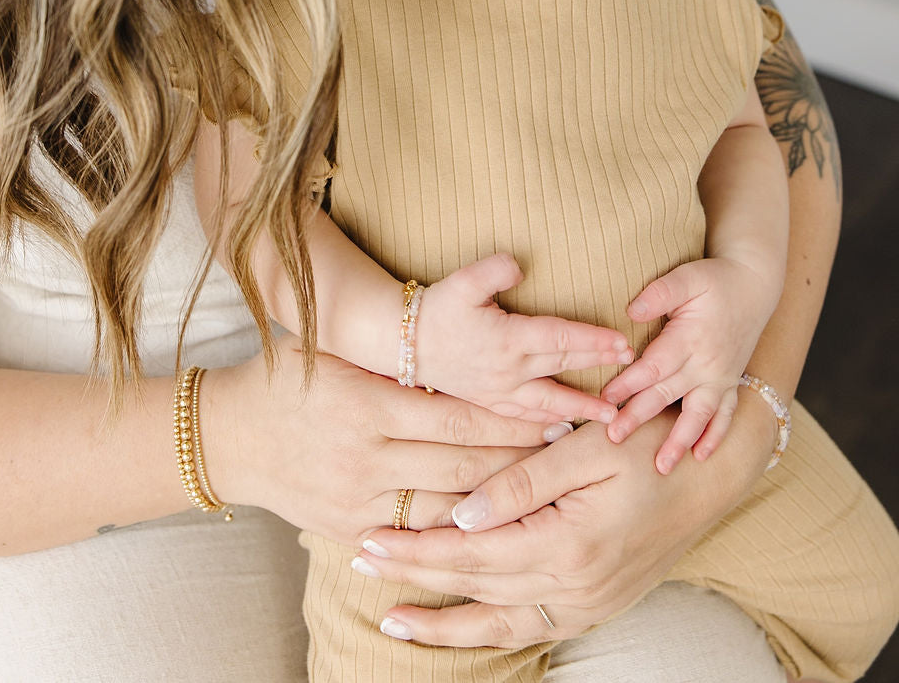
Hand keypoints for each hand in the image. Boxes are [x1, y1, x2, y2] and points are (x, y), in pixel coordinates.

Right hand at [204, 333, 554, 545]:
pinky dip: (458, 525)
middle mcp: (365, 457)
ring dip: (497, 496)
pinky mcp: (351, 529)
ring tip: (540, 485)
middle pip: (463, 462)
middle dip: (518, 458)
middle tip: (562, 449)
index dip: (509, 418)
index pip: (457, 415)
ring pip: (448, 504)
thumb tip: (461, 335)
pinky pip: (417, 530)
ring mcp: (358, 500)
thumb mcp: (334, 352)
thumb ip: (393, 356)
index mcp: (366, 405)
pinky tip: (490, 517)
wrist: (228, 438)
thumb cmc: (286, 378)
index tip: (551, 414)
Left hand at [351, 398, 773, 648]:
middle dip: (415, 578)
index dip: (417, 549)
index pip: (471, 552)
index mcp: (568, 543)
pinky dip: (489, 632)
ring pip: (500, 624)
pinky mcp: (597, 608)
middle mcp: (577, 586)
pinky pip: (531, 631)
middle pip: (476, 588)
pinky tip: (459, 627)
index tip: (370, 540)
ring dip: (445, 623)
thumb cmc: (648, 444)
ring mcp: (589, 605)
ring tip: (394, 618)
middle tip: (362, 564)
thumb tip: (460, 514)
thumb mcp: (584, 447)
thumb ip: (520, 481)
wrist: (713, 475)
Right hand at [418, 253, 631, 424]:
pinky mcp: (489, 402)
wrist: (404, 342)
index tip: (622, 341)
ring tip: (611, 416)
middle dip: (600, 367)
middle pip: (564, 367)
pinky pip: (525, 417)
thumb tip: (522, 265)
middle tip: (633, 368)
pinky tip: (564, 429)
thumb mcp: (463, 280)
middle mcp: (509, 369)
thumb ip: (495, 269)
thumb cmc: (436, 309)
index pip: (561, 338)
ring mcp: (499, 390)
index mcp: (508, 338)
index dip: (593, 340)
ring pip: (550, 401)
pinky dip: (549, 423)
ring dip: (582, 406)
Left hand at [601, 256, 780, 470]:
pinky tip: (701, 457)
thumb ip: (659, 293)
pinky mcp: (730, 382)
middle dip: (639, 417)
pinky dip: (715, 437)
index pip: (654, 366)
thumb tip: (629, 311)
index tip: (605, 400)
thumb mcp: (686, 276)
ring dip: (679, 441)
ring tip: (661, 467)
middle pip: (667, 395)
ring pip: (698, 415)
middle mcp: (707, 363)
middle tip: (614, 438)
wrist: (754, 284)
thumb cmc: (715, 278)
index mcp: (690, 338)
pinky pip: (725, 416)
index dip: (628, 384)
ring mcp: (721, 377)